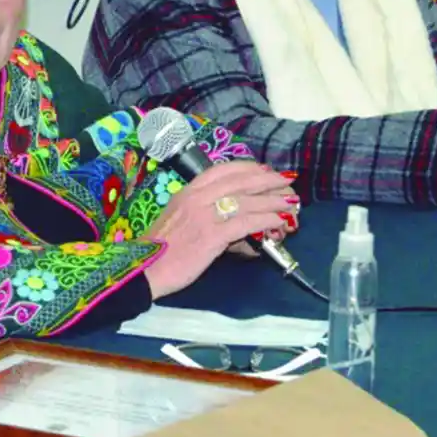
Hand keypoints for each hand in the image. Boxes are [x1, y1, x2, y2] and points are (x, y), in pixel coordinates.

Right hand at [144, 161, 295, 298]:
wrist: (145, 268)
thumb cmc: (161, 248)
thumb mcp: (179, 219)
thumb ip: (204, 213)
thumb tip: (233, 221)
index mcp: (187, 191)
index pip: (222, 170)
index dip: (248, 168)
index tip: (264, 171)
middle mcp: (196, 197)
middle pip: (240, 181)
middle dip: (267, 180)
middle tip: (286, 183)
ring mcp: (204, 215)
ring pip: (247, 201)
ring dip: (273, 201)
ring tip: (290, 204)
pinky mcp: (212, 236)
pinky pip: (247, 223)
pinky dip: (266, 220)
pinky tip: (279, 222)